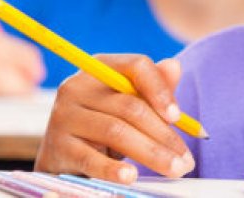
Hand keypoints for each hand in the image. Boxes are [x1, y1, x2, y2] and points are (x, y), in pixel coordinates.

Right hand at [35, 55, 193, 183]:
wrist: (63, 157)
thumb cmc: (102, 127)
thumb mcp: (128, 105)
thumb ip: (152, 87)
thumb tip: (174, 66)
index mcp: (99, 68)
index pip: (136, 66)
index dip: (160, 90)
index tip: (179, 117)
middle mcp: (77, 86)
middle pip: (130, 106)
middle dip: (164, 135)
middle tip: (186, 161)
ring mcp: (64, 115)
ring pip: (116, 131)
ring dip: (151, 153)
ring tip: (174, 170)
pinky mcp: (57, 146)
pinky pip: (90, 158)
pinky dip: (113, 169)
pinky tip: (132, 177)